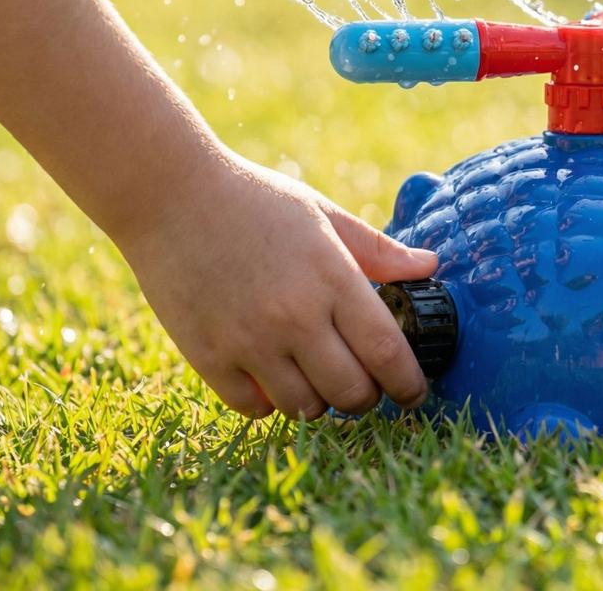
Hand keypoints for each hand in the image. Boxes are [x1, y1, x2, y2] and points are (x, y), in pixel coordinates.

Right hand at [121, 148, 437, 419]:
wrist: (171, 195)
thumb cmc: (256, 199)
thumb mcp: (324, 214)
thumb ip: (379, 249)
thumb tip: (430, 266)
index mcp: (331, 277)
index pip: (386, 351)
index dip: (408, 382)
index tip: (416, 392)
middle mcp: (294, 316)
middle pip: (351, 391)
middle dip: (369, 397)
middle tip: (368, 387)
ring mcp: (249, 340)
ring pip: (305, 407)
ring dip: (322, 402)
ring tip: (321, 379)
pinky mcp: (208, 356)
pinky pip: (253, 407)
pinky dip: (271, 400)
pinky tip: (275, 376)